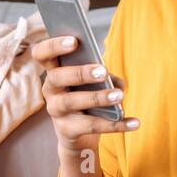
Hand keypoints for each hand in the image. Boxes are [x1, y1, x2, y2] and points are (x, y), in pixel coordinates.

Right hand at [31, 35, 138, 155]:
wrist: (79, 135)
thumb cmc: (87, 98)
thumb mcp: (93, 83)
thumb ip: (103, 77)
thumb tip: (117, 83)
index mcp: (54, 71)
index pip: (42, 54)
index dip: (54, 46)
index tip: (74, 41)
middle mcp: (50, 89)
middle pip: (56, 77)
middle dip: (79, 73)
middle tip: (101, 72)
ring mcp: (56, 111)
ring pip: (71, 102)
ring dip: (97, 97)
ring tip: (119, 96)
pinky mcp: (67, 130)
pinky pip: (91, 126)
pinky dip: (116, 124)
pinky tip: (134, 122)